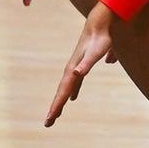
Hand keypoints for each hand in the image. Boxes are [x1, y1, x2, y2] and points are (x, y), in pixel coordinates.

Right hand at [46, 1, 117, 126]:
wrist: (100, 25)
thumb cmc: (100, 40)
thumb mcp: (96, 53)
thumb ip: (87, 64)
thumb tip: (77, 74)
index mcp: (73, 70)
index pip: (63, 92)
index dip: (56, 106)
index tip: (49, 119)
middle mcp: (72, 70)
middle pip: (62, 93)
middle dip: (55, 108)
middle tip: (48, 123)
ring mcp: (76, 68)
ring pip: (66, 89)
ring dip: (61, 101)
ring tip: (56, 114)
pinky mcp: (82, 66)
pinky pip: (74, 83)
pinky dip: (72, 91)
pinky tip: (73, 97)